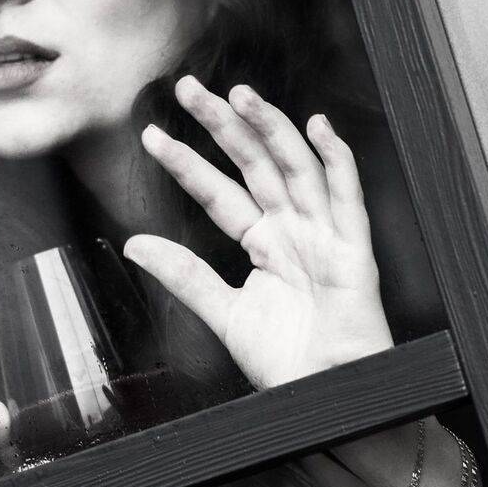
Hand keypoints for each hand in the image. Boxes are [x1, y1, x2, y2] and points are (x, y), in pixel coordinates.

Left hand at [124, 76, 393, 389]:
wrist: (327, 398)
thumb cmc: (289, 364)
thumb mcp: (224, 314)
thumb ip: (184, 276)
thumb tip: (133, 243)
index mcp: (264, 244)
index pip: (219, 192)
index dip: (187, 163)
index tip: (152, 135)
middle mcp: (294, 231)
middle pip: (255, 165)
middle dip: (224, 125)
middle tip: (189, 88)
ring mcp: (324, 236)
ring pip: (296, 169)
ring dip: (270, 129)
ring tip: (239, 95)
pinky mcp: (354, 251)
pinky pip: (348, 198)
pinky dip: (337, 161)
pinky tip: (317, 128)